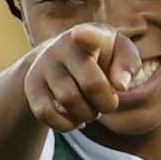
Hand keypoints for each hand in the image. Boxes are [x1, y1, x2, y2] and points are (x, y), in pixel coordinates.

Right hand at [23, 23, 141, 131]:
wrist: (58, 58)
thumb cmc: (99, 56)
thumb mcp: (119, 53)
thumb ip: (128, 64)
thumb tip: (120, 86)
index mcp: (90, 35)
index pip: (88, 34)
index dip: (86, 35)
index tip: (79, 34)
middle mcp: (62, 47)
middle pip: (91, 83)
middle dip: (107, 103)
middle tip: (109, 104)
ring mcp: (44, 66)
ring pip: (69, 101)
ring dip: (88, 114)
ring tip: (92, 110)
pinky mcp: (32, 87)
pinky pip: (46, 114)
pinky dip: (66, 125)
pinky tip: (76, 120)